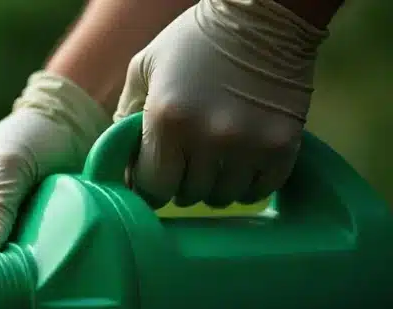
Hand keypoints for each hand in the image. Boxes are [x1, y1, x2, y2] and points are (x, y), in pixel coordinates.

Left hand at [115, 0, 328, 208]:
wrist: (264, 15)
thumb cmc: (196, 41)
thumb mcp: (146, 67)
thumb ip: (125, 116)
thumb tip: (120, 164)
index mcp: (167, 119)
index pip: (151, 187)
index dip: (149, 185)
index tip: (155, 176)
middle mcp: (207, 137)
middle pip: (186, 195)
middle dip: (181, 182)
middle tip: (186, 161)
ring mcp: (248, 145)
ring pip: (221, 198)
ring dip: (213, 186)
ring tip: (214, 160)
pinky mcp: (282, 147)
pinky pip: (258, 191)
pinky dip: (247, 185)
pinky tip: (241, 162)